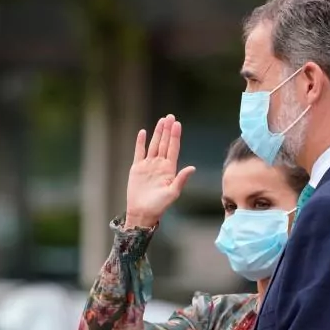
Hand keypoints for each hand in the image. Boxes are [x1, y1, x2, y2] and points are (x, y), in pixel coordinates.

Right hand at [125, 114, 195, 228]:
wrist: (142, 212)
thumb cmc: (159, 206)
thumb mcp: (172, 193)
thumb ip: (181, 179)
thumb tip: (192, 168)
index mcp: (169, 169)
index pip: (173, 148)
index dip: (175, 136)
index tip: (177, 124)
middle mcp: (160, 165)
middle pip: (164, 143)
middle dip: (167, 130)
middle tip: (170, 116)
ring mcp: (148, 165)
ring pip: (153, 145)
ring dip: (157, 133)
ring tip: (161, 120)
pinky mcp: (137, 168)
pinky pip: (139, 152)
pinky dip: (140, 142)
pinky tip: (143, 132)